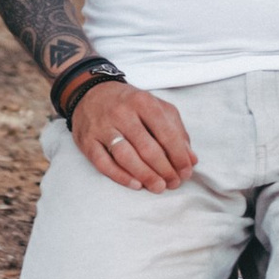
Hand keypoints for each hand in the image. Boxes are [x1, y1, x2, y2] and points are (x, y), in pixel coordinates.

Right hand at [69, 79, 196, 190]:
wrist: (90, 91)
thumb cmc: (129, 103)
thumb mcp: (156, 107)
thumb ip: (176, 130)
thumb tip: (191, 159)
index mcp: (143, 102)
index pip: (165, 132)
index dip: (178, 156)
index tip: (186, 171)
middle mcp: (122, 113)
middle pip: (147, 147)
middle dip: (164, 169)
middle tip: (174, 183)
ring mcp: (102, 127)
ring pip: (126, 156)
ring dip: (145, 175)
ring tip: (159, 187)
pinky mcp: (87, 141)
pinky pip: (103, 163)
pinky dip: (120, 176)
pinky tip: (136, 185)